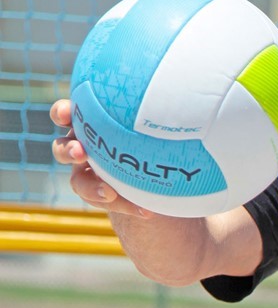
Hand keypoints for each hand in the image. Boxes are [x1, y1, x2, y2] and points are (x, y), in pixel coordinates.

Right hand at [49, 98, 152, 216]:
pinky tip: (147, 210)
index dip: (62, 113)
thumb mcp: (148, 124)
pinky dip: (127, 206)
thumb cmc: (150, 136)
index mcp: (88, 124)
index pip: (65, 114)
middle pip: (62, 149)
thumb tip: (184, 97)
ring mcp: (90, 175)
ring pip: (78, 183)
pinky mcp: (102, 196)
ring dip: (92, 188)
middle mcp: (84, 148)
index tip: (66, 115)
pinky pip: (108, 204)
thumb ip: (152, 117)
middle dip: (67, 151)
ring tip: (110, 193)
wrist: (154, 167)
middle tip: (80, 153)